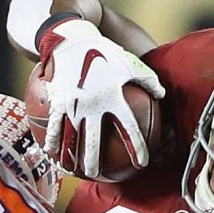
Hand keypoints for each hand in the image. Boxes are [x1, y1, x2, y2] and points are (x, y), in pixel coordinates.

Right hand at [35, 18, 164, 177]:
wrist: (71, 38)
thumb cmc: (104, 50)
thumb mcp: (130, 62)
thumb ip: (148, 80)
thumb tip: (162, 96)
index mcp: (114, 98)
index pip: (129, 128)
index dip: (137, 147)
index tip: (142, 162)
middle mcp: (93, 106)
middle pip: (95, 142)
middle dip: (97, 162)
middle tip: (100, 174)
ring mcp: (73, 106)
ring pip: (71, 139)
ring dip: (71, 158)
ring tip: (73, 170)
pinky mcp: (57, 102)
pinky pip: (54, 127)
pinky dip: (52, 142)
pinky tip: (51, 153)